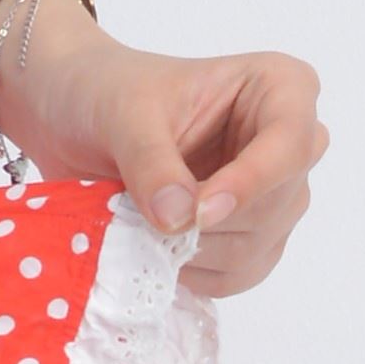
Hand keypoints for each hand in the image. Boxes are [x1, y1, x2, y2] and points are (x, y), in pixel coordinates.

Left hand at [0, 0, 323, 297]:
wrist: (74, 116)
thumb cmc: (107, 91)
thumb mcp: (123, 115)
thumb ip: (152, 163)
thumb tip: (178, 220)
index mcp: (279, 88)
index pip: (291, 142)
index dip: (251, 181)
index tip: (199, 211)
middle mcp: (290, 143)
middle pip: (277, 203)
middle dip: (209, 221)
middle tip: (144, 218)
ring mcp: (274, 195)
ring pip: (256, 246)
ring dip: (192, 250)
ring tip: (137, 224)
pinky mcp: (250, 238)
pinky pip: (238, 275)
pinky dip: (192, 272)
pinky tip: (151, 248)